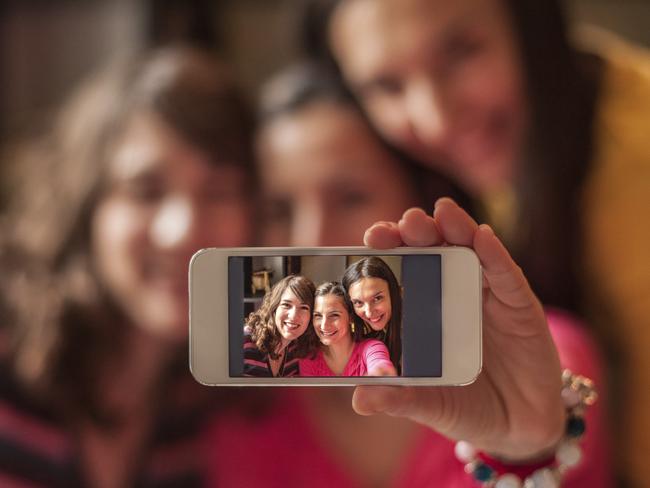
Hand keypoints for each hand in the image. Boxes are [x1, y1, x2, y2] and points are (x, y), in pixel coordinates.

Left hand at [353, 198, 564, 460]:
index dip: (388, 250)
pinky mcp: (519, 304)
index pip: (401, 270)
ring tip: (443, 212)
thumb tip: (359, 400)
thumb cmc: (467, 407)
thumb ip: (399, 399)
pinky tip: (482, 236)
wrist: (520, 427)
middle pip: (432, 251)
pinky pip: (506, 274)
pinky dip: (495, 254)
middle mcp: (451, 294)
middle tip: (405, 224)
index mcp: (423, 311)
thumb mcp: (431, 404)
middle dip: (418, 232)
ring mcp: (486, 295)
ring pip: (469, 251)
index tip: (371, 238)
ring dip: (456, 229)